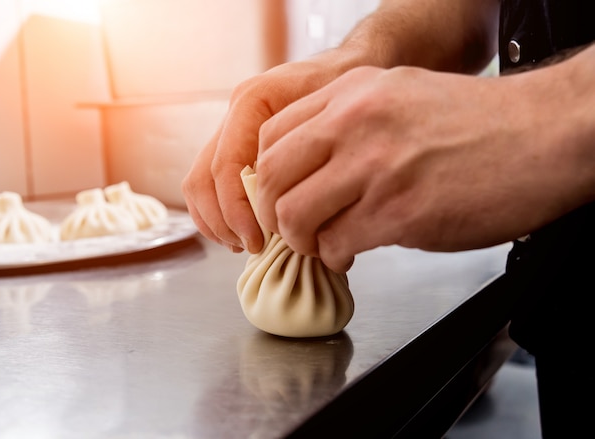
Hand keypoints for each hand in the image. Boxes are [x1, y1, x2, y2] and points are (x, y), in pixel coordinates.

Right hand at [181, 50, 359, 253]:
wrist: (347, 70)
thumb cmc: (348, 90)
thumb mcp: (338, 116)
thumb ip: (305, 155)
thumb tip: (287, 213)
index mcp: (252, 102)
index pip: (225, 167)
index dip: (236, 211)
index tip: (258, 240)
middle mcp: (234, 115)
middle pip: (203, 178)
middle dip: (223, 221)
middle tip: (252, 247)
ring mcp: (231, 131)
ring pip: (199, 184)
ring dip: (216, 221)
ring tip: (245, 244)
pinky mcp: (235, 148)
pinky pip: (209, 185)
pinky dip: (219, 213)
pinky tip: (242, 232)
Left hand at [257, 64, 591, 271]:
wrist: (547, 135)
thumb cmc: (480, 123)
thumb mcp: (402, 97)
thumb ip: (350, 125)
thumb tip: (313, 168)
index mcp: (353, 92)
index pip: (270, 136)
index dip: (263, 177)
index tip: (276, 197)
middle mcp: (355, 123)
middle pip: (272, 178)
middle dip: (274, 213)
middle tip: (291, 229)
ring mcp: (375, 167)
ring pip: (295, 216)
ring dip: (303, 240)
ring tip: (324, 243)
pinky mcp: (398, 212)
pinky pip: (335, 244)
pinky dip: (335, 256)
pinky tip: (352, 252)